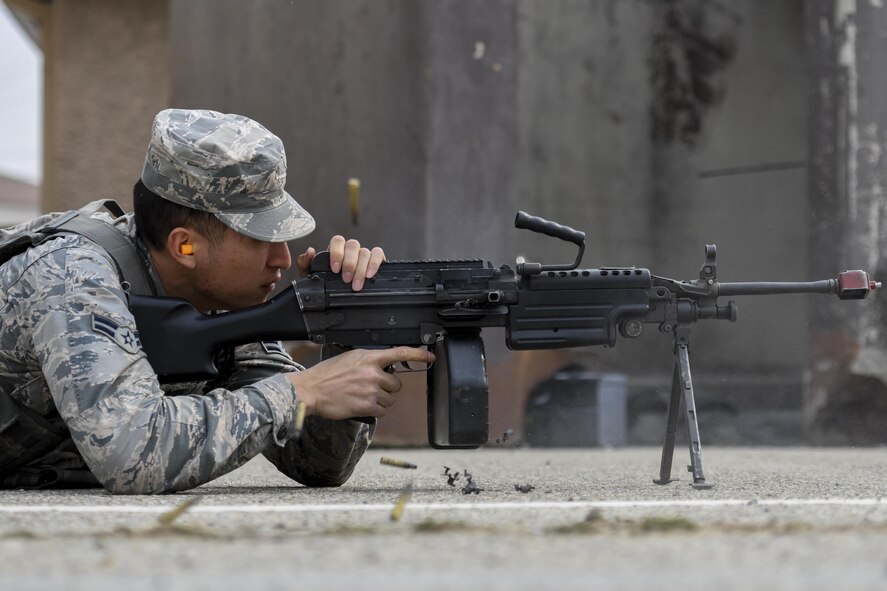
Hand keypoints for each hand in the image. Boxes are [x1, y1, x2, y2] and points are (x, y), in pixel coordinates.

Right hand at [288, 346, 435, 419]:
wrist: (311, 390)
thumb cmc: (327, 375)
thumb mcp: (350, 359)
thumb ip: (369, 361)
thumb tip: (384, 367)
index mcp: (369, 357)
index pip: (400, 352)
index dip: (419, 354)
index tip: (430, 356)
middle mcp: (373, 373)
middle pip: (396, 384)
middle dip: (386, 388)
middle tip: (369, 388)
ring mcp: (371, 390)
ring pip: (390, 399)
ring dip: (379, 400)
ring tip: (361, 396)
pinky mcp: (367, 406)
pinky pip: (382, 411)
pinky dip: (374, 411)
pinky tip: (360, 405)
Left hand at [295, 236, 384, 290]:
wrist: (338, 296)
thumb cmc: (327, 283)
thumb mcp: (312, 276)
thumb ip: (305, 264)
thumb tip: (310, 251)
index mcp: (336, 249)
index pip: (338, 241)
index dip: (337, 253)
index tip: (335, 269)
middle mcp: (350, 250)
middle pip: (353, 245)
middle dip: (350, 264)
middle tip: (346, 279)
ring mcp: (363, 254)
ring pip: (365, 252)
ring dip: (361, 269)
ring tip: (356, 285)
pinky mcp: (375, 260)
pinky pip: (378, 254)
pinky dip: (375, 263)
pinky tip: (370, 275)